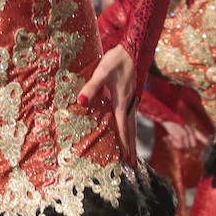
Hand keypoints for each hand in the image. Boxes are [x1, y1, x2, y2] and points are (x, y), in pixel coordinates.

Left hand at [78, 46, 138, 162]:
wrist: (134, 48)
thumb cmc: (118, 59)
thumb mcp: (102, 71)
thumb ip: (91, 87)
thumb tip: (80, 103)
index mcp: (122, 102)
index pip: (123, 128)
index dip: (124, 145)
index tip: (126, 161)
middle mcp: (130, 104)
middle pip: (131, 131)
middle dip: (131, 149)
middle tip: (133, 167)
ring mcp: (133, 100)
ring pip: (133, 125)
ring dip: (132, 141)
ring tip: (133, 156)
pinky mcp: (132, 96)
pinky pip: (131, 117)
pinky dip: (131, 129)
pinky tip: (128, 131)